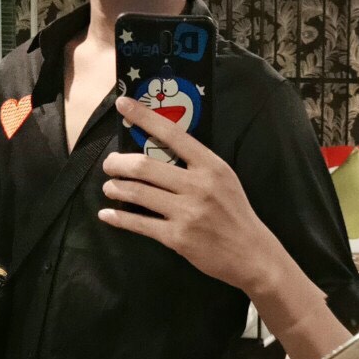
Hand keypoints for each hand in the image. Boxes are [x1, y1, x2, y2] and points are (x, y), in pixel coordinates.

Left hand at [99, 95, 270, 288]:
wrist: (251, 253)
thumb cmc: (235, 213)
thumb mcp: (223, 178)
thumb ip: (196, 164)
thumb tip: (158, 148)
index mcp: (210, 166)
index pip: (172, 133)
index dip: (144, 117)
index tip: (123, 104)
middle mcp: (198, 186)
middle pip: (145, 166)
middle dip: (118, 163)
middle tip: (110, 164)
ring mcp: (186, 212)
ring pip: (138, 193)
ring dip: (116, 188)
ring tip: (109, 186)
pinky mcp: (177, 237)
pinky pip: (139, 224)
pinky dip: (119, 217)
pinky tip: (107, 214)